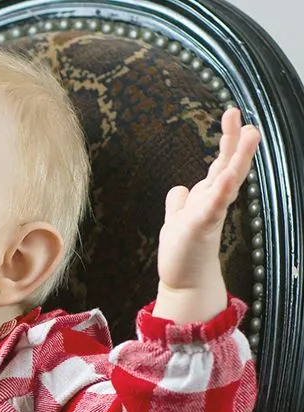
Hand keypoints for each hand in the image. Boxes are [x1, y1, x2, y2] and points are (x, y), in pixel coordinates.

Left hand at [156, 107, 260, 296]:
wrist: (184, 282)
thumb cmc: (183, 252)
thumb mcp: (176, 220)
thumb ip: (179, 202)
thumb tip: (179, 188)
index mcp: (207, 196)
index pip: (220, 163)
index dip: (228, 140)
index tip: (233, 114)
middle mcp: (213, 201)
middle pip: (228, 165)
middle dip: (236, 140)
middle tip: (240, 114)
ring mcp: (209, 213)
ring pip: (228, 180)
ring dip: (238, 158)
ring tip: (250, 134)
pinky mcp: (201, 227)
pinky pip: (213, 206)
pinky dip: (219, 192)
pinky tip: (225, 178)